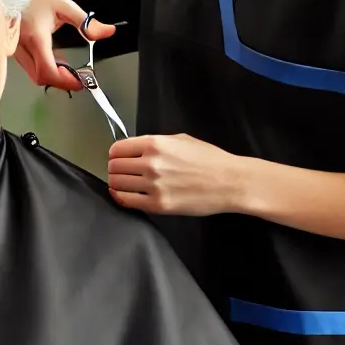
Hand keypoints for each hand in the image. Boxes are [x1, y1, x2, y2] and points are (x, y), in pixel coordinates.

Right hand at [14, 0, 115, 90]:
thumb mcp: (64, 6)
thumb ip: (86, 22)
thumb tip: (106, 32)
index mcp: (36, 38)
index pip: (48, 71)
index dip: (65, 81)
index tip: (80, 82)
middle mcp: (22, 48)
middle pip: (40, 78)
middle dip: (61, 82)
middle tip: (78, 78)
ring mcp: (15, 51)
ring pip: (33, 75)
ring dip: (52, 76)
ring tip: (68, 68)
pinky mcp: (13, 51)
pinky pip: (29, 67)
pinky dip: (43, 69)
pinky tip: (55, 60)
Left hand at [108, 134, 241, 215]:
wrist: (230, 182)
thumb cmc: (210, 159)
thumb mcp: (181, 140)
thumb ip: (155, 143)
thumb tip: (135, 149)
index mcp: (155, 144)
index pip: (117, 149)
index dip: (115, 154)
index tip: (119, 158)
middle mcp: (150, 163)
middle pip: (114, 167)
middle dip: (116, 169)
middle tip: (123, 173)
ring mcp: (153, 185)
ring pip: (116, 184)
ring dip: (118, 183)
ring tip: (126, 184)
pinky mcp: (158, 205)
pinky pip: (126, 201)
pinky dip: (122, 198)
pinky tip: (126, 195)